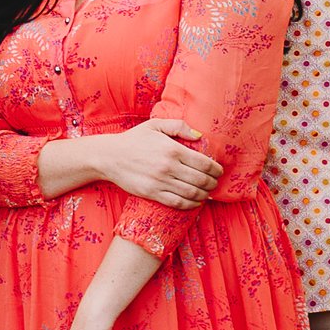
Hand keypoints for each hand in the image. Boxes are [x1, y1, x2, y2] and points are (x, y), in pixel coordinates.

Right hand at [97, 122, 218, 209]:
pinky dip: (191, 204)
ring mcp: (160, 182)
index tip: (219, 170)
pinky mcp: (153, 193)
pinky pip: (178, 203)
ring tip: (207, 193)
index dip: (216, 169)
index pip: (204, 163)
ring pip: (192, 193)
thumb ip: (179, 126)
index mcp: (172, 149)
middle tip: (215, 182)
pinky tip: (195, 202)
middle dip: (212, 183)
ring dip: (204, 195)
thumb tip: (199, 135)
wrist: (110, 156)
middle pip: (201, 179)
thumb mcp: (155, 125)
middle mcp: (168, 166)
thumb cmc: (134, 139)